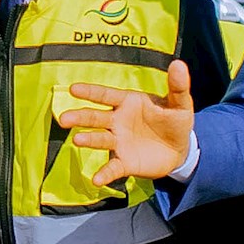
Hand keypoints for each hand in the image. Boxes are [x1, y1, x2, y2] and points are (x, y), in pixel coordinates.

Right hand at [58, 61, 196, 185]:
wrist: (180, 150)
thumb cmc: (175, 121)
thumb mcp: (180, 104)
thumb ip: (178, 86)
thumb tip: (179, 64)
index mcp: (128, 103)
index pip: (106, 95)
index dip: (90, 92)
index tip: (73, 89)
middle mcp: (118, 121)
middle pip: (95, 117)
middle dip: (80, 117)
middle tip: (63, 118)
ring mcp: (119, 142)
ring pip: (100, 140)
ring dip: (89, 140)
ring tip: (78, 140)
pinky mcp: (124, 162)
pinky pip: (112, 168)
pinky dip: (104, 174)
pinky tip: (96, 180)